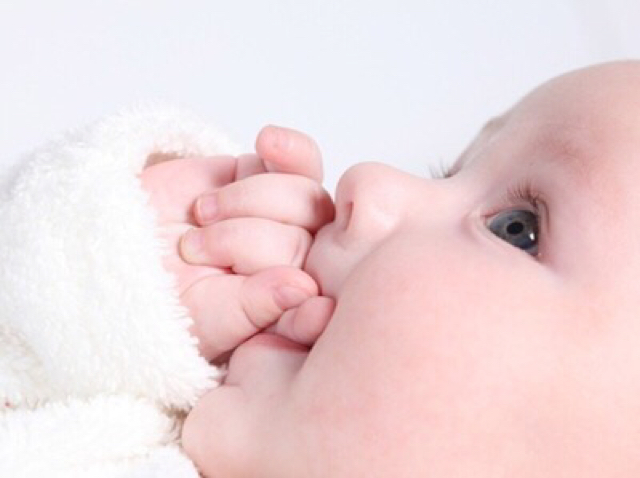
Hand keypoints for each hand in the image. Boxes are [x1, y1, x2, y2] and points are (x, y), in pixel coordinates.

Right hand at [140, 126, 334, 362]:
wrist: (112, 244)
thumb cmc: (158, 297)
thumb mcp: (201, 319)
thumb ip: (255, 308)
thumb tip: (307, 291)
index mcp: (284, 309)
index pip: (318, 305)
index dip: (310, 310)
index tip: (312, 312)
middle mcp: (292, 264)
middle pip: (310, 242)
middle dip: (248, 243)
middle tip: (194, 250)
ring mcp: (281, 219)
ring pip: (307, 198)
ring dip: (252, 201)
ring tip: (202, 214)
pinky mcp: (263, 178)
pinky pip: (298, 160)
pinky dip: (289, 151)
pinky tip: (268, 143)